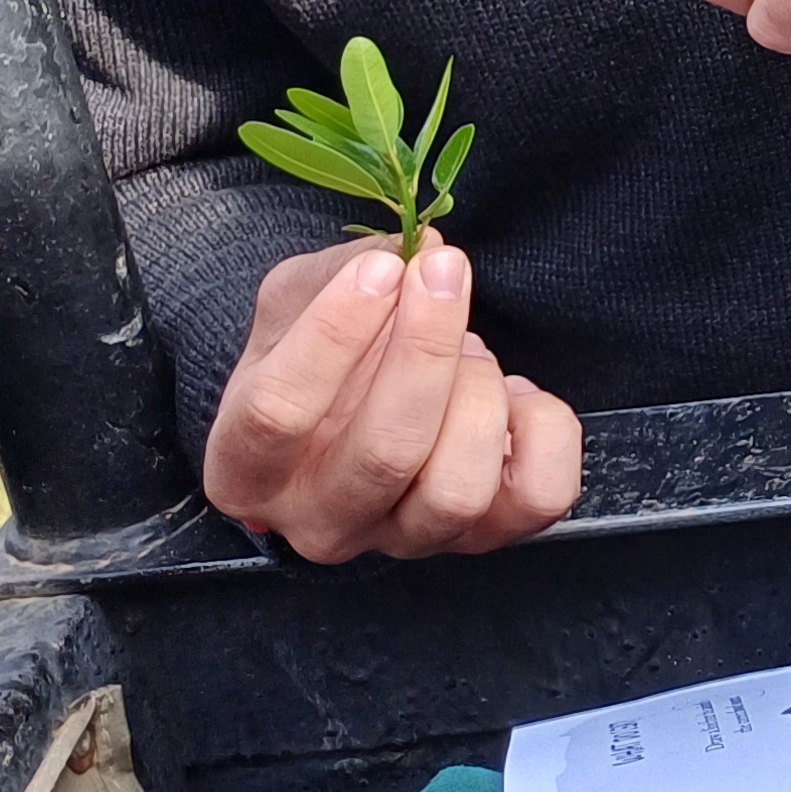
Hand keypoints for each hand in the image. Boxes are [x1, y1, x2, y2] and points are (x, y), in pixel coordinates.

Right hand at [202, 239, 583, 562]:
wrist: (351, 416)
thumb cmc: (316, 357)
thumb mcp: (297, 302)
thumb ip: (341, 271)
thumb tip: (414, 252)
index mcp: (246, 470)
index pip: (279, 415)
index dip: (334, 335)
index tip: (382, 269)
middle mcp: (320, 524)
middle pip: (385, 452)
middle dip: (426, 349)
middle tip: (444, 273)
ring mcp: (404, 539)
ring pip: (457, 487)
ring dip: (477, 394)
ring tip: (470, 351)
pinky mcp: (483, 538)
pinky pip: (538, 497)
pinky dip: (544, 430)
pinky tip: (516, 395)